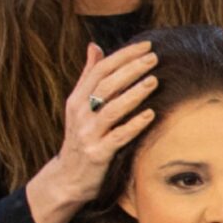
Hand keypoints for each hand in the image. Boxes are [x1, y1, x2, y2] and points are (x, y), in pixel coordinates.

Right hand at [30, 42, 156, 222]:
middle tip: (153, 57)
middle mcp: (80, 113)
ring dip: (133, 94)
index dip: (123, 56)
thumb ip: (89, 77)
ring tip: (153, 80)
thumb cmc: (82, 137)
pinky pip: (118, 137)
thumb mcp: (80, 106)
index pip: (99, 70)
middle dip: (130, 69)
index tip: (146, 45)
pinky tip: (150, 115)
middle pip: (106, 85)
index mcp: (77, 99)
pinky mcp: (98, 153)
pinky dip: (134, 125)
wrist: (68, 177)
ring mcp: (88, 134)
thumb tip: (95, 46)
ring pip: (111, 109)